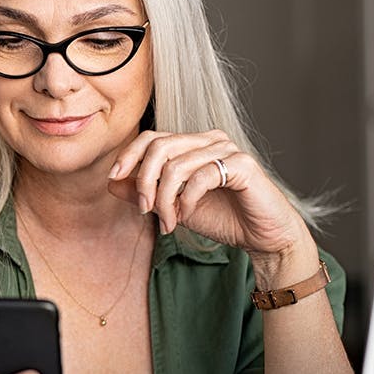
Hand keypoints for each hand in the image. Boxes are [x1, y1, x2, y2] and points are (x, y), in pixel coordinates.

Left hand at [106, 128, 310, 258]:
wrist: (262, 237)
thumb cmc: (222, 218)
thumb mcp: (174, 206)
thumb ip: (145, 193)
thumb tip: (112, 181)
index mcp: (193, 144)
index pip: (152, 137)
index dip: (129, 155)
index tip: (114, 178)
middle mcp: (210, 140)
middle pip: (160, 146)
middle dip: (144, 180)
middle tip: (145, 210)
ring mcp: (228, 150)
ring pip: (177, 164)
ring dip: (165, 199)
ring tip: (169, 222)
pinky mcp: (243, 165)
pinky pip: (201, 177)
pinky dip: (187, 200)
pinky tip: (186, 216)